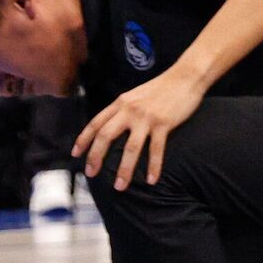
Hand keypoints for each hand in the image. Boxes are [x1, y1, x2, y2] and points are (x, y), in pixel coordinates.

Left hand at [76, 71, 206, 189]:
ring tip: (120, 186)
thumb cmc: (163, 86)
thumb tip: (114, 125)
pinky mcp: (164, 123)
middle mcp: (130, 110)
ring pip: (130, 147)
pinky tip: (151, 179)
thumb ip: (125, 109)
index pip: (96, 123)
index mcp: (121, 103)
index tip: (76, 154)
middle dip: (96, 157)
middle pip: (106, 136)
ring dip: (124, 169)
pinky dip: (153, 166)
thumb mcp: (137, 94)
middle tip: (91, 174)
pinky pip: (156, 149)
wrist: (186, 76)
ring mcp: (147, 117)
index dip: (84, 139)